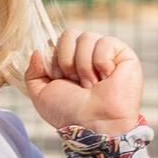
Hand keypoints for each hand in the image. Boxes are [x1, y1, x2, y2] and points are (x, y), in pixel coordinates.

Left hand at [24, 30, 142, 137]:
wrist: (93, 124)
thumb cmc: (69, 113)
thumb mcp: (41, 95)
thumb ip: (33, 72)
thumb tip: (38, 50)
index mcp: (69, 62)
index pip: (57, 39)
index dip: (54, 57)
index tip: (58, 78)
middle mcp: (87, 56)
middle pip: (70, 34)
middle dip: (67, 59)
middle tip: (75, 81)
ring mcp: (106, 54)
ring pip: (87, 37)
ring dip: (84, 65)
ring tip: (91, 85)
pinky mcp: (124, 55)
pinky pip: (105, 42)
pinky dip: (101, 63)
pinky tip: (106, 78)